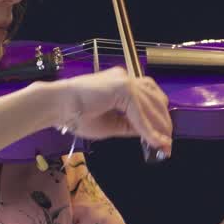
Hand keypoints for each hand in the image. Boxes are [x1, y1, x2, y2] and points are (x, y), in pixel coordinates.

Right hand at [48, 66, 172, 155]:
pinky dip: (148, 129)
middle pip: (155, 100)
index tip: (164, 139)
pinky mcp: (121, 87)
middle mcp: (126, 78)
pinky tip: (154, 141)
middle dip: (163, 123)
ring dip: (159, 127)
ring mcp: (124, 80)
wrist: (56, 106)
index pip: (149, 98)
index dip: (160, 118)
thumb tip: (150, 134)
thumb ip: (131, 126)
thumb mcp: (111, 124)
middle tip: (167, 145)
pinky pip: (139, 112)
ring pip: (151, 105)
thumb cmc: (76, 115)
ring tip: (163, 144)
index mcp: (122, 83)